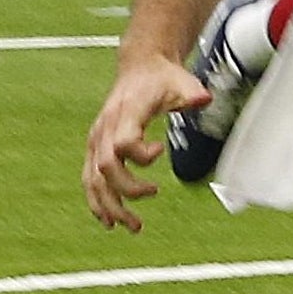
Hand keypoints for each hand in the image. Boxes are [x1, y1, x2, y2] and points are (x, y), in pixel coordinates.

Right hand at [85, 54, 208, 230]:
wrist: (140, 67)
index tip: (160, 151)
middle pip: (107, 168)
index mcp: (125, 113)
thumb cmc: (161, 78)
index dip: (141, 156)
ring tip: (131, 226)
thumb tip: (203, 99)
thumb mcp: (182, 82)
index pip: (123, 143)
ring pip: (93, 180)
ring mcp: (97, 139)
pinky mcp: (95, 147)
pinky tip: (108, 219)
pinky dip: (96, 201)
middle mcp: (105, 128)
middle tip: (153, 197)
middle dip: (127, 192)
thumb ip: (191, 93)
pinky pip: (89, 179)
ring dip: (110, 206)